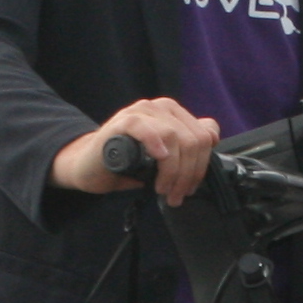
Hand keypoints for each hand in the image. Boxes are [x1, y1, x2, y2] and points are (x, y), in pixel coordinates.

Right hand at [53, 98, 221, 202]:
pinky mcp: (121, 122)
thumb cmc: (126, 162)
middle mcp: (159, 108)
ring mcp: (140, 112)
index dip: (202, 165)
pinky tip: (156, 159)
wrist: (89, 166)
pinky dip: (154, 144)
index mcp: (173, 114)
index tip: (190, 187)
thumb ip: (187, 145)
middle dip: (188, 174)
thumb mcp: (164, 156)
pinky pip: (143, 127)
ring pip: (173, 136)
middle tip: (176, 194)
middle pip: (192, 139)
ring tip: (162, 188)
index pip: (205, 134)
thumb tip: (213, 139)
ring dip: (173, 170)